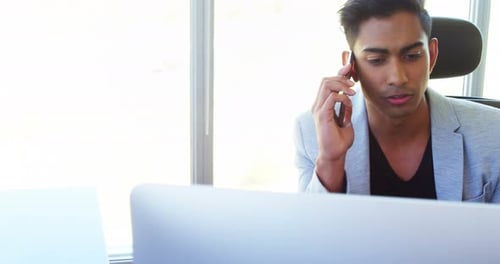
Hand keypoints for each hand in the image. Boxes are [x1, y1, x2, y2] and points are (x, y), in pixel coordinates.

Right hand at [311, 63, 355, 190]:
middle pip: (325, 80)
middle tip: (353, 85)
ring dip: (341, 85)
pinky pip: (332, 97)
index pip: (327, 83)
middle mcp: (317, 105)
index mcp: (322, 104)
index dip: (338, 73)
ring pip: (326, 84)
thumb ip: (345, 106)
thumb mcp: (345, 118)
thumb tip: (349, 94)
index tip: (349, 67)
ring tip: (352, 92)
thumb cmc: (339, 139)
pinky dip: (342, 97)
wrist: (335, 153)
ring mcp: (318, 109)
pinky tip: (348, 103)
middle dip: (340, 77)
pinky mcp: (322, 115)